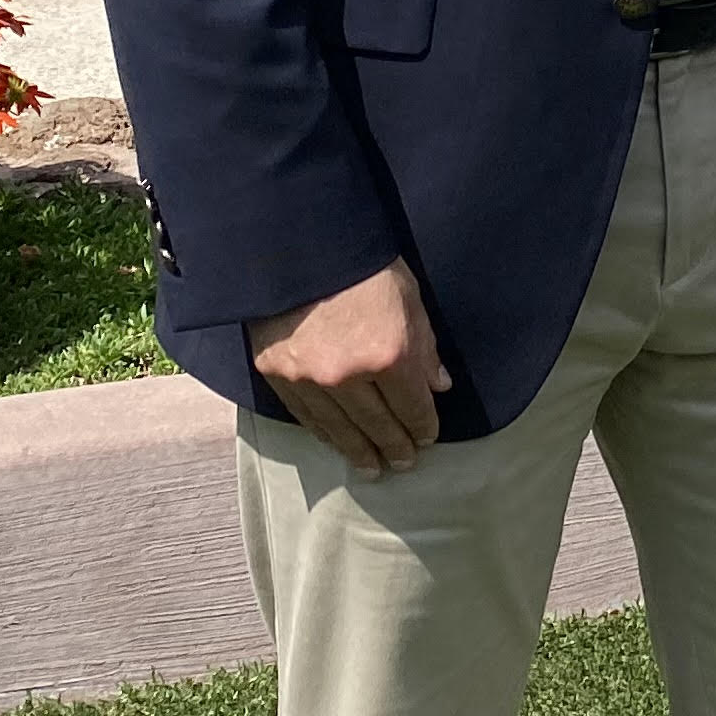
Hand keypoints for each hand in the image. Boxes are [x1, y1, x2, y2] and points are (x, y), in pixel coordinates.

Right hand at [250, 257, 451, 473]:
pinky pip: (307, 417)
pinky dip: (325, 435)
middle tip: (404, 463)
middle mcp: (348, 376)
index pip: (413, 407)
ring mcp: (309, 379)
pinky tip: (336, 444)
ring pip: (340, 430)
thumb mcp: (409, 297)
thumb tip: (437, 386)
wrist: (296, 247)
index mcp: (389, 354)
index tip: (427, 438)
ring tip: (372, 469)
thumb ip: (425, 346)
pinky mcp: (277, 376)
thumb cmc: (363, 264)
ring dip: (359, 452)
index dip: (423, 426)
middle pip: (378, 425)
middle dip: (395, 446)